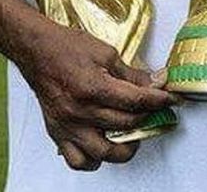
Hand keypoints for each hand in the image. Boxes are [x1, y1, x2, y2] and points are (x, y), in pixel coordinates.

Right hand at [16, 21, 178, 170]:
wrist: (36, 50)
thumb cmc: (67, 47)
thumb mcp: (106, 52)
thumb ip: (131, 73)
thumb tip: (154, 82)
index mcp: (93, 87)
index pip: (135, 101)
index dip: (158, 100)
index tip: (170, 98)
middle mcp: (79, 111)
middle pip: (125, 125)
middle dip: (148, 117)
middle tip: (157, 110)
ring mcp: (68, 126)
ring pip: (104, 152)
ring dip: (125, 147)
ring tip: (135, 135)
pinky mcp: (58, 133)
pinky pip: (78, 160)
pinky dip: (94, 160)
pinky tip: (104, 147)